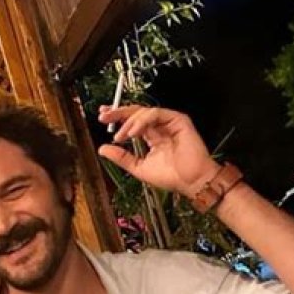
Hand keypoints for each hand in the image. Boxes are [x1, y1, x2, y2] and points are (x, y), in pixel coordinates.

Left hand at [97, 105, 218, 199]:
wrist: (190, 182)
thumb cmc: (171, 177)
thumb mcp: (138, 167)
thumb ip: (121, 157)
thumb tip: (102, 149)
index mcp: (151, 136)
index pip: (132, 121)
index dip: (117, 117)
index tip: (102, 117)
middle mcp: (159, 127)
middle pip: (136, 112)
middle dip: (118, 112)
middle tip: (104, 116)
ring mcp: (169, 122)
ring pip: (144, 112)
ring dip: (128, 122)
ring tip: (120, 136)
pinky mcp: (178, 120)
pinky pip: (156, 114)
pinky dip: (142, 121)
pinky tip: (132, 133)